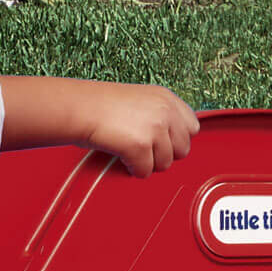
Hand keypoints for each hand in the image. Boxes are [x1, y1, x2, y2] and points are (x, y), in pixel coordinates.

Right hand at [83, 80, 198, 175]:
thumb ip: (160, 116)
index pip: (192, 128)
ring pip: (165, 164)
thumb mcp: (139, 101)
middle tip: (143, 150)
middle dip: (164, 154)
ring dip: (147, 163)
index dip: (177, 139)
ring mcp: (155, 128)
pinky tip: (121, 157)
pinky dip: (132, 169)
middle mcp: (165, 111)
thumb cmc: (101, 105)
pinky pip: (145, 171)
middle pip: (184, 149)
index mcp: (166, 98)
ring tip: (129, 151)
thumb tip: (176, 142)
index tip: (161, 141)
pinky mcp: (141, 146)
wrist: (78, 107)